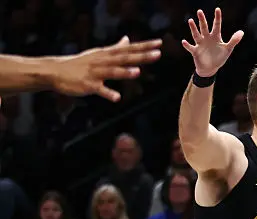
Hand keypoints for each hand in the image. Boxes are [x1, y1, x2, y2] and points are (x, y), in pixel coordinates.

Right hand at [47, 36, 161, 101]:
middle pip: (124, 58)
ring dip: (124, 72)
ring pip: (112, 71)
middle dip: (141, 56)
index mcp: (106, 54)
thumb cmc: (80, 63)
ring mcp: (95, 73)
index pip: (128, 49)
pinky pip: (99, 90)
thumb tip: (127, 39)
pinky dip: (108, 93)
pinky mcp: (88, 85)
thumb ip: (116, 48)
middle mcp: (102, 61)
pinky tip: (117, 98)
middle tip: (158, 54)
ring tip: (138, 72)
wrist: (55, 71)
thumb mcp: (99, 53)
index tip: (159, 43)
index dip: (144, 46)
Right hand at [182, 8, 243, 78]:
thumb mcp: (227, 49)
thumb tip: (242, 32)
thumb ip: (234, 40)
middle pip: (204, 27)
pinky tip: (184, 41)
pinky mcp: (195, 51)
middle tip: (200, 11)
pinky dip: (187, 45)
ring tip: (191, 21)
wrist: (210, 68)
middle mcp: (207, 38)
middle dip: (202, 20)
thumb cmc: (219, 57)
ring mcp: (200, 44)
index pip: (216, 25)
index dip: (217, 18)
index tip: (217, 9)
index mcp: (215, 37)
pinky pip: (190, 47)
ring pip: (196, 35)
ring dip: (193, 28)